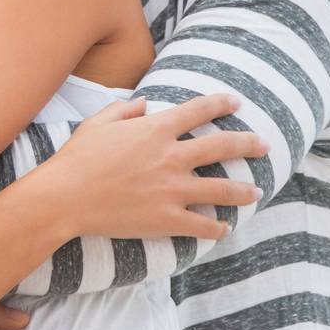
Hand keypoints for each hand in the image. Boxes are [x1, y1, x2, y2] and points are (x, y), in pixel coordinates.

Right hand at [32, 92, 269, 240]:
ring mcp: (172, 190)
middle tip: (265, 145)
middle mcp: (171, 157)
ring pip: (221, 189)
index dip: (221, 103)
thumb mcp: (98, 123)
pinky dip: (216, 228)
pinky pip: (201, 225)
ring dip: (242, 190)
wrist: (64, 198)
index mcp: (156, 129)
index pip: (199, 111)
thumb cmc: (77, 158)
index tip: (236, 101)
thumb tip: (144, 103)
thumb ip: (124, 110)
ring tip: (256, 192)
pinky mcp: (166, 219)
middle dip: (248, 144)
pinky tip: (224, 228)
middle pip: (223, 147)